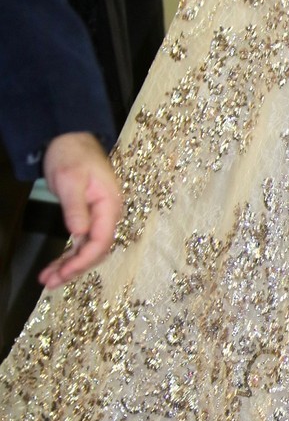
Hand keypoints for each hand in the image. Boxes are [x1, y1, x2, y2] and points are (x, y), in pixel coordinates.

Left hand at [39, 133, 121, 287]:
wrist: (70, 138)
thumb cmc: (71, 155)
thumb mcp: (69, 179)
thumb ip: (75, 207)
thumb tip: (79, 234)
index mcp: (109, 205)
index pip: (101, 241)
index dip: (84, 260)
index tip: (64, 273)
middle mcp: (108, 215)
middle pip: (96, 250)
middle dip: (74, 268)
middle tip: (50, 282)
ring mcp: (99, 216)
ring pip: (88, 249)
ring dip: (70, 265)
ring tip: (48, 279)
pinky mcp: (88, 217)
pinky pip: (82, 241)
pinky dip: (69, 255)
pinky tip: (56, 266)